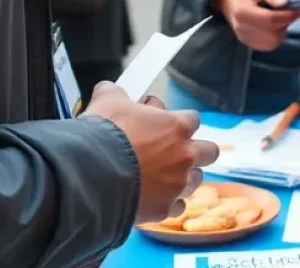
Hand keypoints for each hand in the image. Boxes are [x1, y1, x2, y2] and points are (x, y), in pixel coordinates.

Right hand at [83, 82, 218, 223]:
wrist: (90, 176)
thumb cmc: (104, 135)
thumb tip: (108, 89)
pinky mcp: (164, 209)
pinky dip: (170, 203)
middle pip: (209, 151)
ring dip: (184, 177)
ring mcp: (177, 184)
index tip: (165, 126)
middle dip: (196, 151)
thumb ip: (115, 93)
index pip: (193, 119)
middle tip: (176, 152)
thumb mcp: (108, 101)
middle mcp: (185, 155)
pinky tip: (156, 198)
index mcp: (178, 126)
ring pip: (196, 180)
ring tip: (164, 177)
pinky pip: (178, 207)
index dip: (179, 122)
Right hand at [212, 0, 299, 51]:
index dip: (288, 15)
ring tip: (284, 17)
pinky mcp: (247, 41)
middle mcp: (242, 27)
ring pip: (271, 42)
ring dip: (282, 31)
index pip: (270, 19)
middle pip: (272, 33)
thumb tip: (284, 2)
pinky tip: (276, 25)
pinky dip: (276, 36)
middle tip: (293, 11)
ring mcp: (243, 36)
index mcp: (243, 11)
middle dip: (286, 23)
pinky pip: (266, 45)